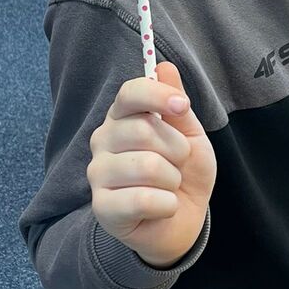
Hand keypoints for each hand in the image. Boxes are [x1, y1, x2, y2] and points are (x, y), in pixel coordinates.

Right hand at [87, 61, 216, 268]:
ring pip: (147, 166)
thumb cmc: (183, 173)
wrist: (182, 222)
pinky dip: (167, 204)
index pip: (130, 93)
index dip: (158, 96)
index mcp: (123, 117)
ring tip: (169, 186)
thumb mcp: (190, 135)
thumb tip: (163, 67)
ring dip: (173, 180)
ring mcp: (98, 174)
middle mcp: (103, 140)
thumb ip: (176, 104)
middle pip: (143, 129)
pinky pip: (143, 199)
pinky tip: (162, 207)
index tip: (183, 107)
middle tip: (178, 164)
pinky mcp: (102, 207)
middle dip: (177, 149)